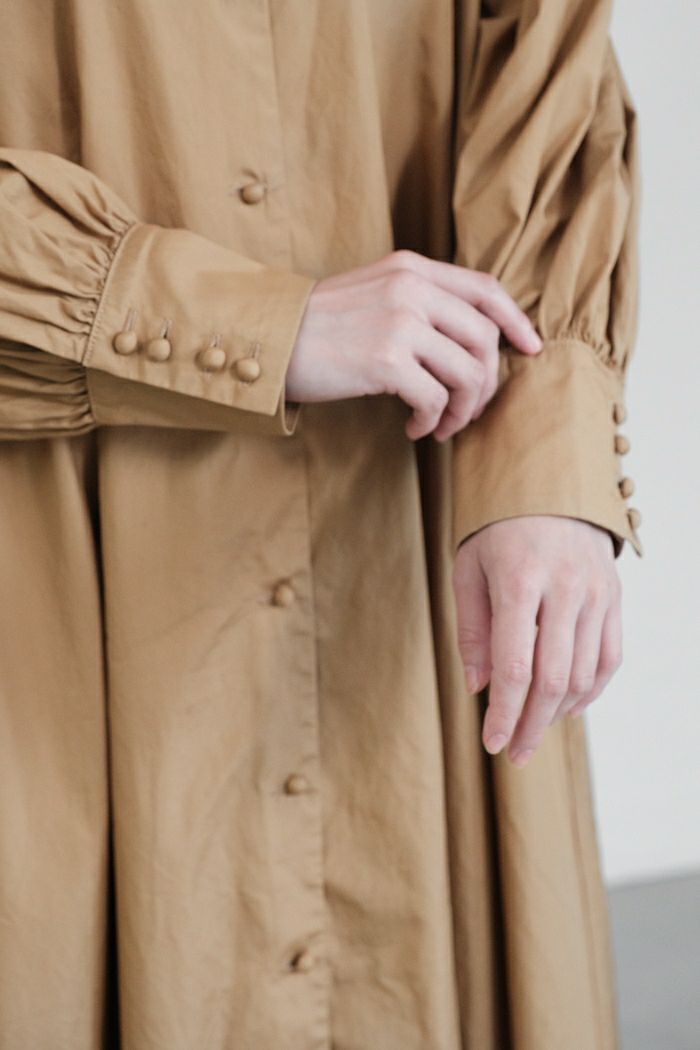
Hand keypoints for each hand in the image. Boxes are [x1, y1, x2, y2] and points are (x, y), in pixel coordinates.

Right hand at [286, 249, 541, 440]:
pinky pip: (435, 398)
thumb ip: (418, 301)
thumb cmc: (318, 326)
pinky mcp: (386, 359)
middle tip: (466, 411)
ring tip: (439, 425)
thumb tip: (468, 341)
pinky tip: (413, 428)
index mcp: (412, 268)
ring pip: (468, 372)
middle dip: (485, 384)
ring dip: (461, 410)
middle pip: (484, 339)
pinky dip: (432, 420)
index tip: (530, 349)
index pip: (485, 289)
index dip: (515, 321)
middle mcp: (411, 288)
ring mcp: (400, 321)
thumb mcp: (372, 293)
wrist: (268, 339)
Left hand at [452, 516, 621, 766]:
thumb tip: (478, 687)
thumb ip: (473, 629)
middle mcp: (565, 589)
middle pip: (553, 680)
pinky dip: (591, 691)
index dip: (503, 713)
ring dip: (558, 714)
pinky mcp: (615, 597)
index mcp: (520, 581)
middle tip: (513, 752)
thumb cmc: (497, 529)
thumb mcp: (468, 569)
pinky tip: (568, 708)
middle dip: (530, 725)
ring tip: (532, 729)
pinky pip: (609, 658)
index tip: (491, 743)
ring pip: (584, 675)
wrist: (550, 484)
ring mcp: (597, 593)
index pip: (514, 667)